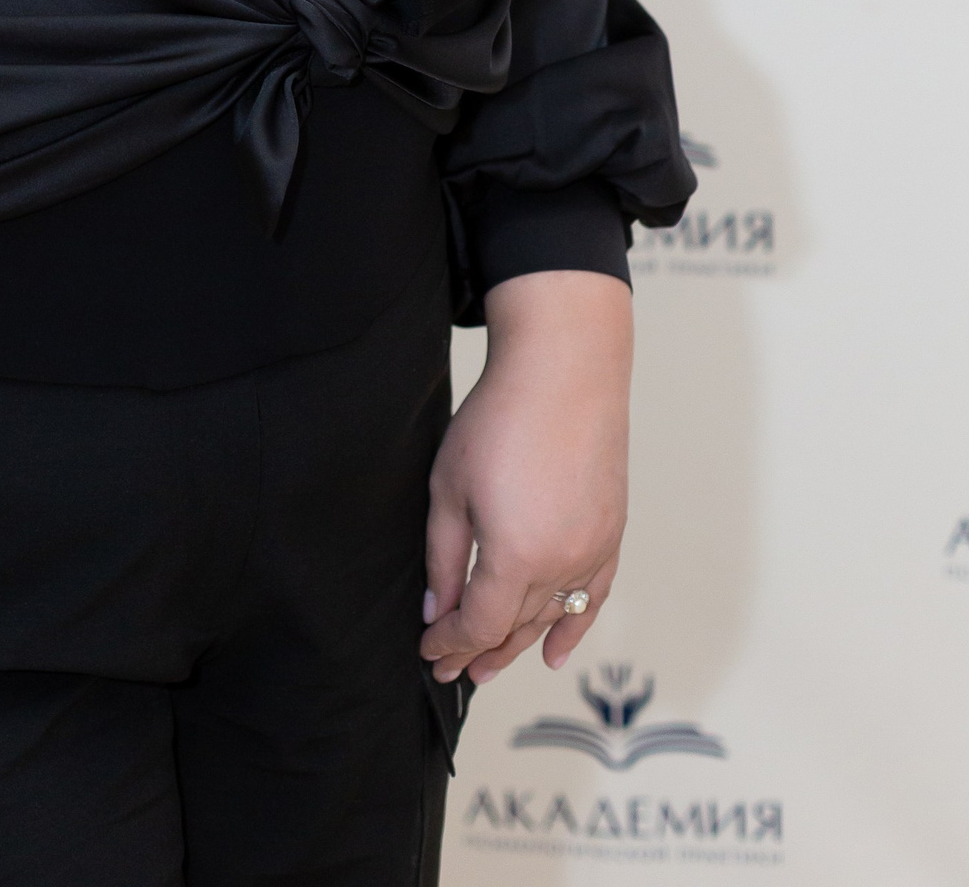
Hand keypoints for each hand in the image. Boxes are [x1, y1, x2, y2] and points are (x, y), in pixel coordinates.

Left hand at [420, 270, 630, 687]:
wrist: (564, 369)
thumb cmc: (499, 419)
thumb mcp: (449, 488)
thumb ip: (443, 557)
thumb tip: (437, 609)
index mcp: (516, 558)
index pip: (479, 625)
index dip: (450, 643)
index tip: (428, 648)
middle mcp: (562, 565)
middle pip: (516, 628)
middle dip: (478, 651)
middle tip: (451, 670)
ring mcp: (593, 551)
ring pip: (553, 617)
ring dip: (520, 645)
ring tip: (488, 667)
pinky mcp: (611, 533)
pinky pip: (594, 595)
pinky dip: (574, 626)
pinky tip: (555, 651)